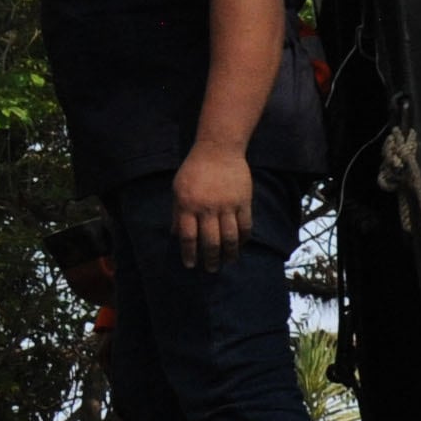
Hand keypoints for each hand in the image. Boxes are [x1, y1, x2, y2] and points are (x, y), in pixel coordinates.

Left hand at [170, 141, 255, 269]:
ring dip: (229, 253)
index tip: (190, 265)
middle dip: (210, 259)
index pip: (188, 237)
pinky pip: (245, 225)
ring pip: (230, 237)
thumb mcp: (178, 189)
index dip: (189, 253)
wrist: (218, 150)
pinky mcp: (243, 201)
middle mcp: (207, 208)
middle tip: (211, 270)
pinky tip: (240, 246)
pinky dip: (244, 239)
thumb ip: (177, 213)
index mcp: (188, 205)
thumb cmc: (194, 170)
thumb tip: (174, 236)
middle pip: (210, 241)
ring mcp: (227, 205)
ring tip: (228, 262)